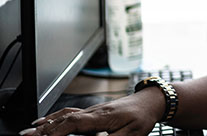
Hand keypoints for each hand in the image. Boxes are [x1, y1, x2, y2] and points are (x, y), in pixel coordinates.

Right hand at [22, 87, 163, 135]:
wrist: (150, 102)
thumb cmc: (142, 117)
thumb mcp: (132, 134)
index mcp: (102, 117)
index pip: (74, 122)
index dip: (56, 130)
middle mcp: (93, 112)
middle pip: (63, 119)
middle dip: (44, 129)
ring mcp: (91, 110)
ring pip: (64, 115)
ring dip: (46, 123)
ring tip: (30, 132)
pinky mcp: (92, 112)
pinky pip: (68, 113)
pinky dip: (54, 117)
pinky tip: (44, 122)